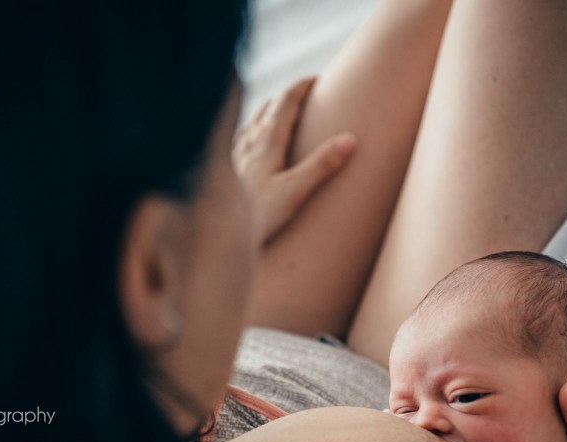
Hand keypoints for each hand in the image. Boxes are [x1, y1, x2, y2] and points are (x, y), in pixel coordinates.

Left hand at [233, 76, 356, 244]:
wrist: (217, 237)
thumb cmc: (256, 217)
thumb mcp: (294, 192)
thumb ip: (321, 166)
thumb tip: (349, 140)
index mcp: (265, 143)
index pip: (285, 102)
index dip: (301, 87)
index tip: (317, 78)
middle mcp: (247, 144)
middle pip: (268, 108)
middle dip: (288, 97)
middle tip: (306, 95)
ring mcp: (234, 156)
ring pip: (252, 122)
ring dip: (269, 112)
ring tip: (282, 113)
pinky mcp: (226, 172)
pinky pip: (241, 140)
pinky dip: (253, 131)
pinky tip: (252, 143)